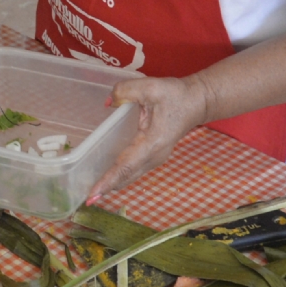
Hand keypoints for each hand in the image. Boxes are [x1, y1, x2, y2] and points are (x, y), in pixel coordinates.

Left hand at [84, 76, 209, 202]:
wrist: (198, 102)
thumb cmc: (177, 95)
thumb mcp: (151, 87)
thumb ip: (125, 91)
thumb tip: (108, 103)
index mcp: (152, 143)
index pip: (126, 165)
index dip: (108, 180)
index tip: (94, 194)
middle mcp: (154, 157)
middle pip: (126, 176)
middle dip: (106, 188)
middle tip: (87, 199)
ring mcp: (155, 159)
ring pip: (130, 176)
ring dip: (112, 184)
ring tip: (93, 193)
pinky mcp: (154, 156)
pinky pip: (134, 170)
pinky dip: (120, 176)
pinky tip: (107, 178)